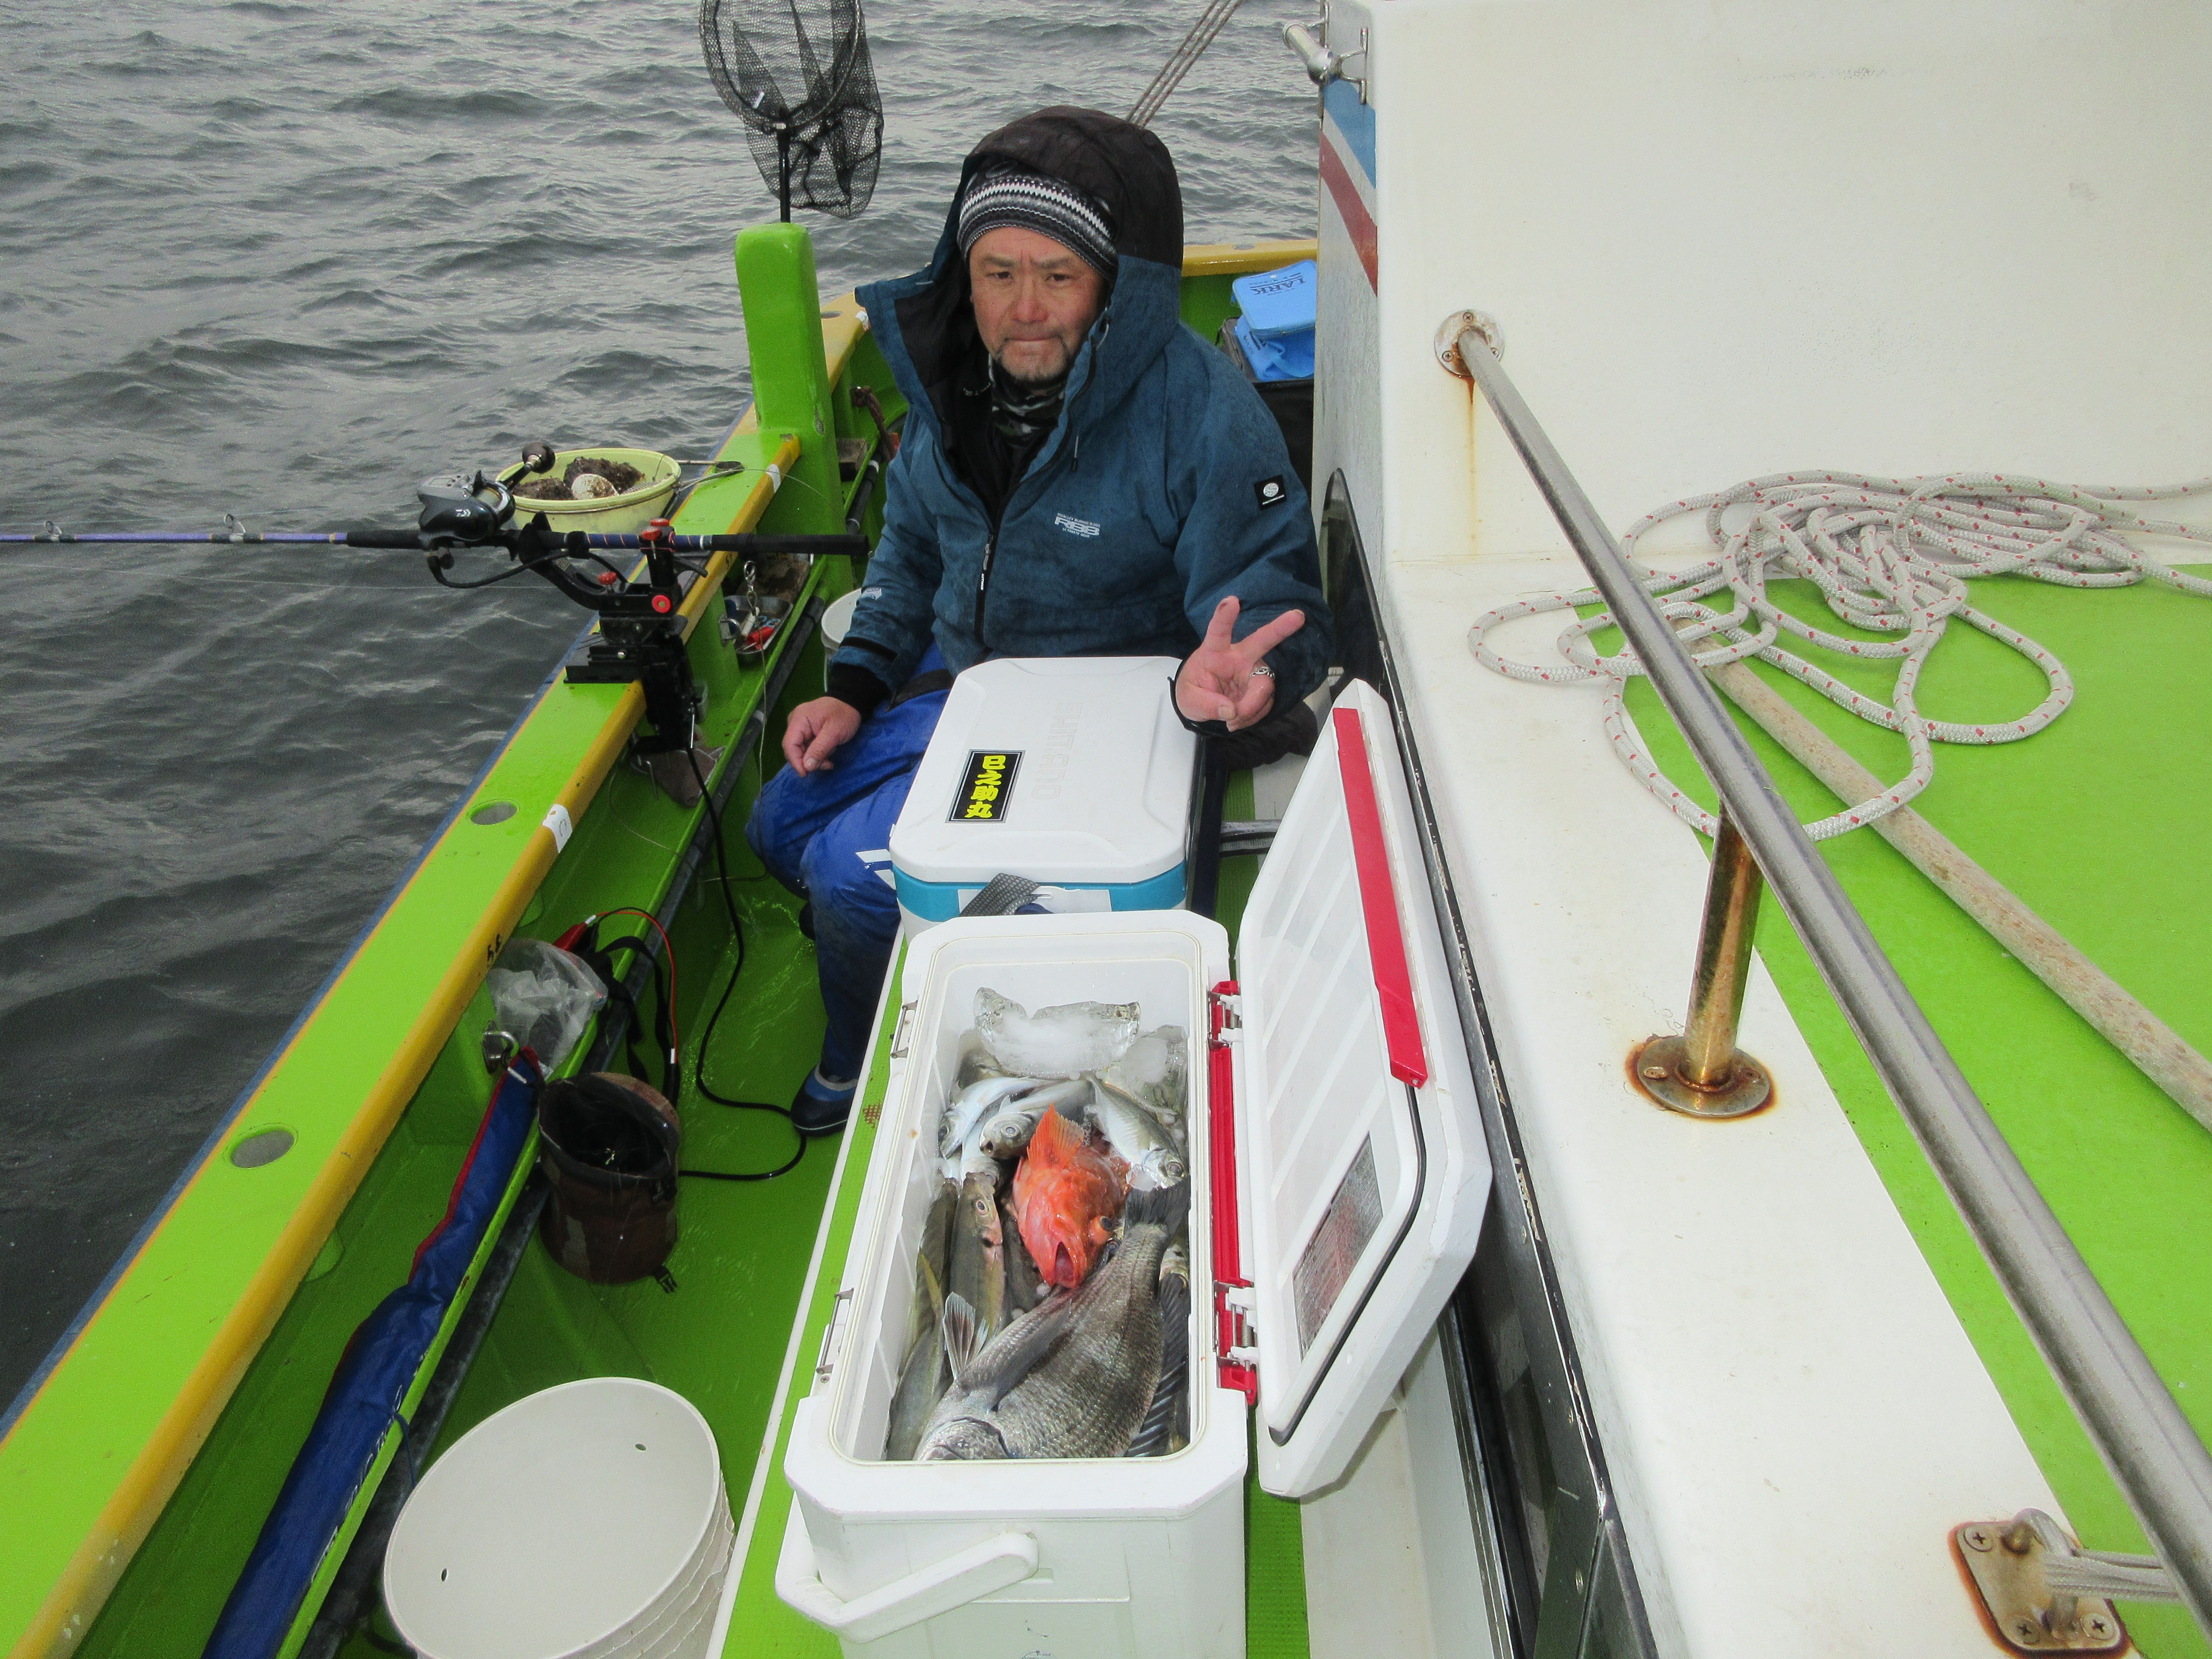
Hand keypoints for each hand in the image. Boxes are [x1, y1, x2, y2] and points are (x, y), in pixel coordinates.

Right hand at [782, 696, 862, 774]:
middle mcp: (795, 723)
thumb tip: (807, 767)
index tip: (806, 774)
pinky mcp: (806, 731)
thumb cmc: (844, 715)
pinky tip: (828, 753)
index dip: (795, 762)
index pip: (789, 744)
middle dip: (808, 761)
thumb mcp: (835, 733)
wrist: (850, 702)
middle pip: (794, 749)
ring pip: (801, 750)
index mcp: (799, 719)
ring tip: (831, 757)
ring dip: (815, 759)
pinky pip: (807, 747)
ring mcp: (800, 727)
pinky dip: (817, 754)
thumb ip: (819, 750)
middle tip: (827, 765)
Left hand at [1175, 596, 1305, 732]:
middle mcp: (1239, 657)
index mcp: (1215, 652)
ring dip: (1250, 708)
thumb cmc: (1193, 691)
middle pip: (1261, 641)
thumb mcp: (1189, 700)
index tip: (1232, 600)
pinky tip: (1238, 719)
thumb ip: (1207, 705)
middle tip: (1298, 616)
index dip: (1225, 616)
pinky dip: (1253, 716)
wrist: (1202, 704)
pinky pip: (1266, 703)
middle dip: (1280, 628)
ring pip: (1264, 686)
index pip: (1219, 631)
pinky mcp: (1262, 686)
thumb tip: (1231, 710)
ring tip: (1231, 720)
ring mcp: (1253, 671)